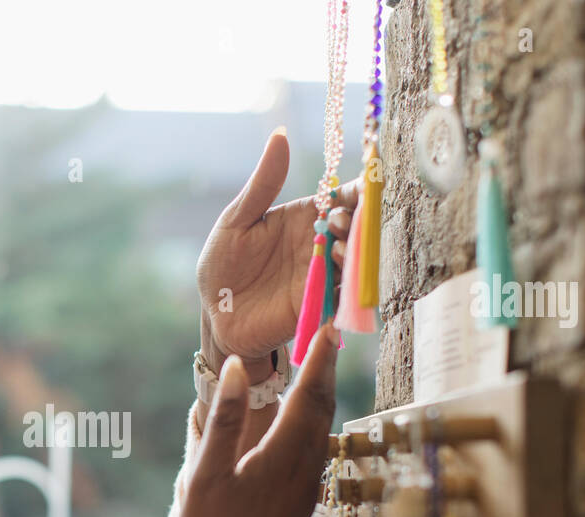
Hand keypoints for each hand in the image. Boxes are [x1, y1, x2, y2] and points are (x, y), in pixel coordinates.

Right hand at [177, 321, 337, 516]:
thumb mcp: (206, 475)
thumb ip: (224, 420)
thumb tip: (236, 369)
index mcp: (283, 459)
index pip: (308, 396)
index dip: (320, 360)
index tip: (329, 327)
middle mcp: (305, 473)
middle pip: (323, 412)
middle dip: (326, 373)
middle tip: (329, 338)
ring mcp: (306, 493)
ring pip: (323, 434)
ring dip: (323, 400)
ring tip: (320, 373)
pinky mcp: (300, 508)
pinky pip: (316, 454)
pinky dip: (314, 427)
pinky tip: (303, 428)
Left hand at [197, 129, 359, 371]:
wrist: (215, 314)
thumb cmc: (223, 264)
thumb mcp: (236, 220)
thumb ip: (262, 184)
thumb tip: (280, 134)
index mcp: (305, 217)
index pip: (341, 198)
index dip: (359, 189)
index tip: (369, 181)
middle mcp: (320, 243)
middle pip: (356, 227)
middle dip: (359, 221)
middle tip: (340, 221)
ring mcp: (322, 274)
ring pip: (355, 259)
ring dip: (356, 253)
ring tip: (339, 249)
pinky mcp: (320, 303)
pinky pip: (344, 293)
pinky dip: (348, 284)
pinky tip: (338, 275)